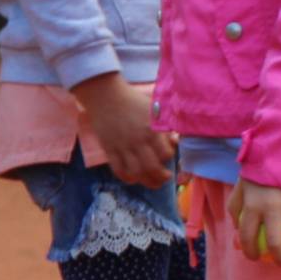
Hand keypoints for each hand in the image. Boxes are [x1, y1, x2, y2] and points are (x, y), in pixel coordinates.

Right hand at [71, 73, 174, 187]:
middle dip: (161, 177)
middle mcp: (138, 142)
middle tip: (165, 177)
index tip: (169, 156)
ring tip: (152, 182)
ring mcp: (122, 147)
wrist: (105, 97)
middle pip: (152, 168)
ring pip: (136, 173)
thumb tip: (174, 142)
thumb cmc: (132, 101)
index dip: (170, 158)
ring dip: (147, 181)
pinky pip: (118, 170)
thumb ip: (165, 126)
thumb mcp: (154, 109)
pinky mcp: (109, 150)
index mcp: (151, 131)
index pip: (166, 154)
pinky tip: (133, 178)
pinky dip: (127, 178)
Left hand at [231, 178, 280, 266]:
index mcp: (252, 206)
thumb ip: (235, 208)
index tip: (254, 257)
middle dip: (280, 258)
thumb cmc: (260, 171)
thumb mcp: (241, 186)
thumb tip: (237, 229)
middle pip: (275, 242)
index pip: (247, 236)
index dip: (249, 251)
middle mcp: (272, 208)